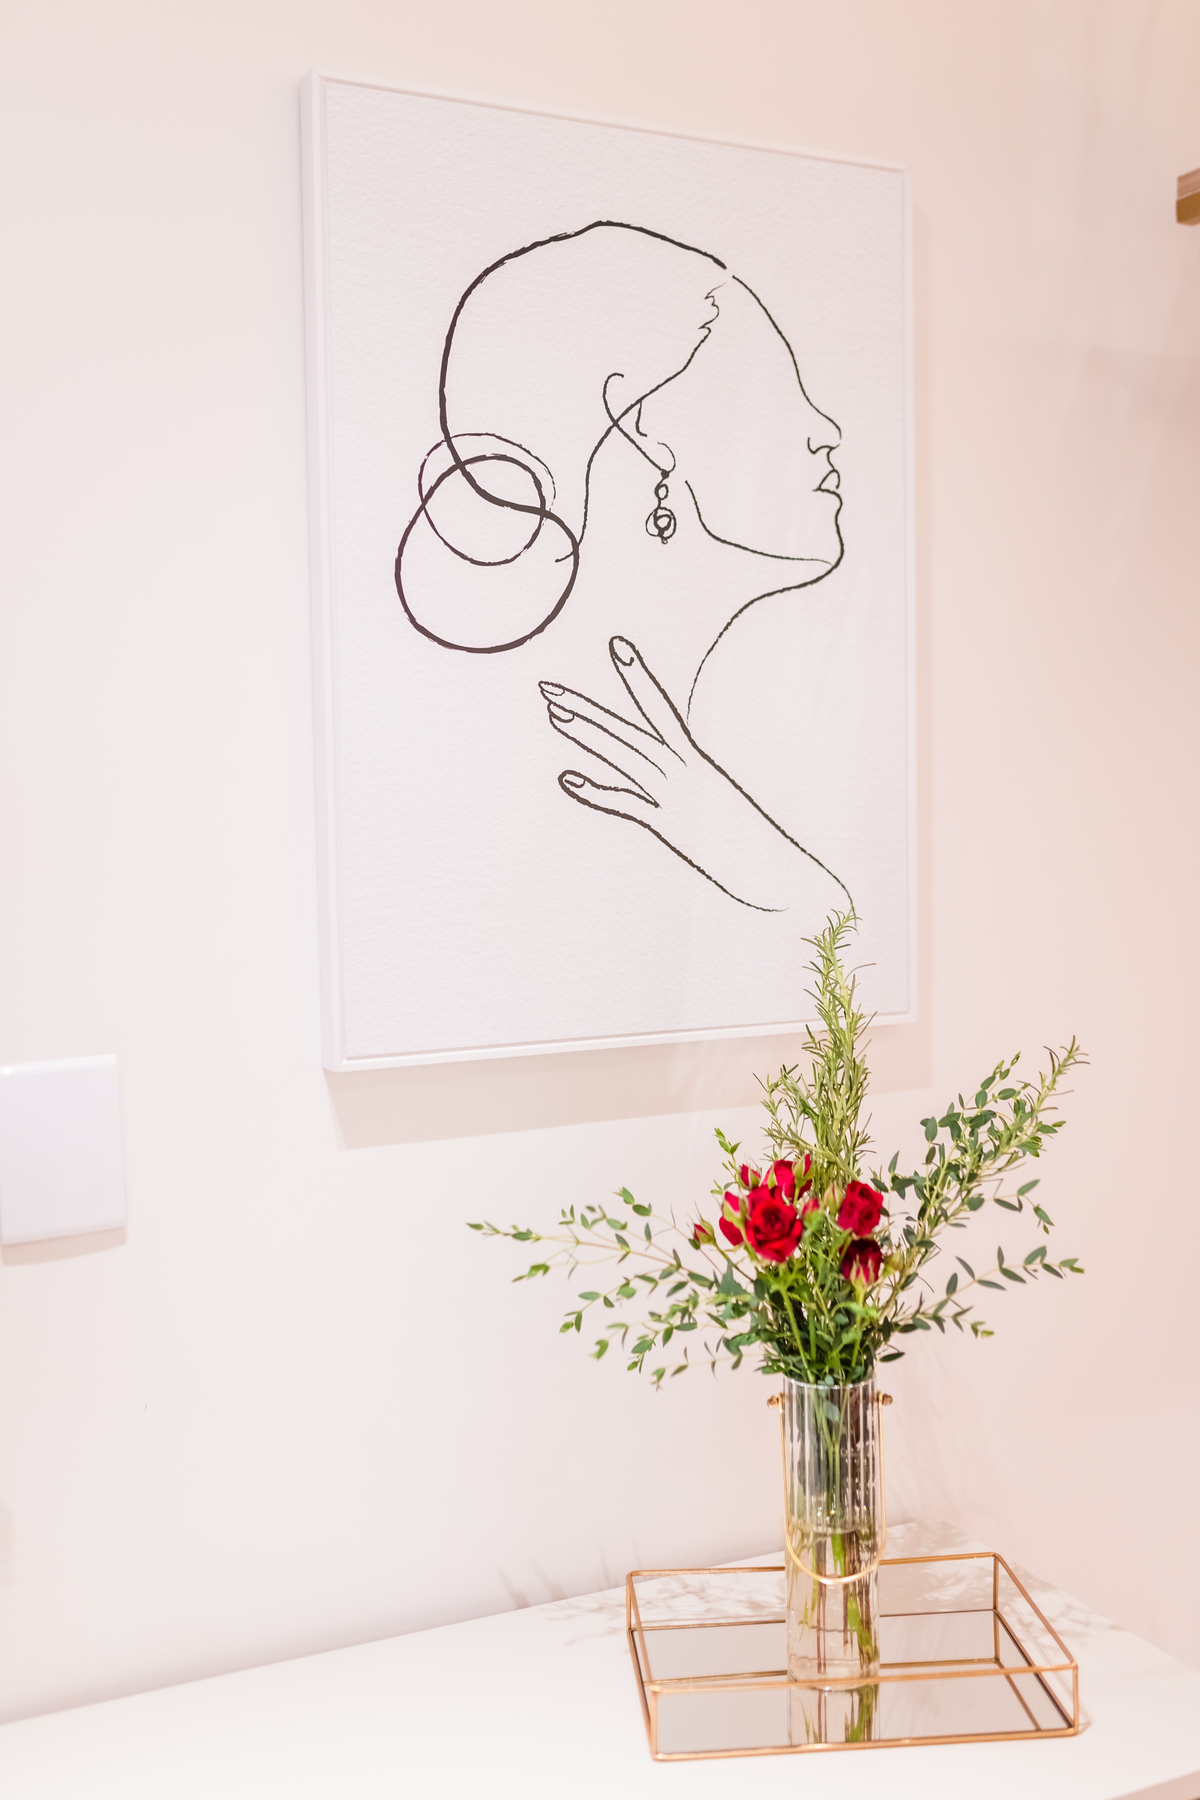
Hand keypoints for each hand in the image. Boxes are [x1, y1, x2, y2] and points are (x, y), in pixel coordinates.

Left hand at [539, 636, 850, 912]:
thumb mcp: (717, 802)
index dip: (639, 676)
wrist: (782, 868)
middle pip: (627, 731)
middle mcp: (684, 770)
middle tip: (547, 687)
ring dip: (589, 734)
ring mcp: (676, 796)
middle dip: (587, 708)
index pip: (661, 708)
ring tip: (554, 713)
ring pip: (626, 756)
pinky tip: (567, 778)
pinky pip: (629, 804)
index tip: (616, 645)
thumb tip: (678, 779)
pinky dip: (598, 792)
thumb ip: (693, 787)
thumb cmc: (750, 839)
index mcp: (696, 761)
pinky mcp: (670, 825)